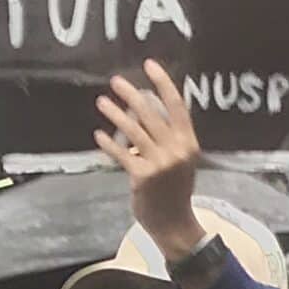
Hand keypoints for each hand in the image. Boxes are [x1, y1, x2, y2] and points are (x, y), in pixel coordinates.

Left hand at [93, 61, 204, 254]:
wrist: (174, 223)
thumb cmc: (175, 190)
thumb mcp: (181, 161)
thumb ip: (168, 137)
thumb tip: (143, 111)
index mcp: (189, 143)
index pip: (177, 106)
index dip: (163, 83)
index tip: (149, 65)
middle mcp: (176, 150)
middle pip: (151, 114)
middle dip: (132, 95)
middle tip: (115, 81)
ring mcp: (159, 163)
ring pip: (133, 131)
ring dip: (115, 114)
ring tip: (102, 102)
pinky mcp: (142, 176)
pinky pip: (121, 154)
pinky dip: (109, 144)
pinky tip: (98, 135)